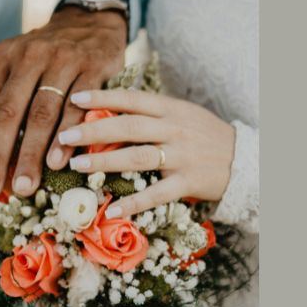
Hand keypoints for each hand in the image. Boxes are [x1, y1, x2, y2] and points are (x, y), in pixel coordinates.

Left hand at [0, 7, 127, 197]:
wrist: (92, 21)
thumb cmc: (49, 56)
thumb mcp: (16, 70)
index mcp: (4, 58)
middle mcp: (30, 55)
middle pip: (9, 111)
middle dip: (0, 154)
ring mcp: (63, 59)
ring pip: (43, 112)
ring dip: (33, 152)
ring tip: (27, 183)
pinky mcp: (93, 66)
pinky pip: (80, 106)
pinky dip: (68, 136)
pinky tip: (60, 162)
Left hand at [55, 90, 235, 219]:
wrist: (243, 159)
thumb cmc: (204, 135)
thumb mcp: (182, 114)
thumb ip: (151, 113)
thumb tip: (109, 109)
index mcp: (171, 109)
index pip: (132, 99)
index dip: (102, 97)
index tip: (74, 98)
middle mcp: (174, 129)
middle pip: (127, 127)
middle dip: (92, 131)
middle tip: (63, 136)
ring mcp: (182, 156)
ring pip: (137, 157)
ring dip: (104, 161)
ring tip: (77, 164)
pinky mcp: (188, 182)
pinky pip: (157, 193)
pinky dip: (134, 202)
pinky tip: (112, 208)